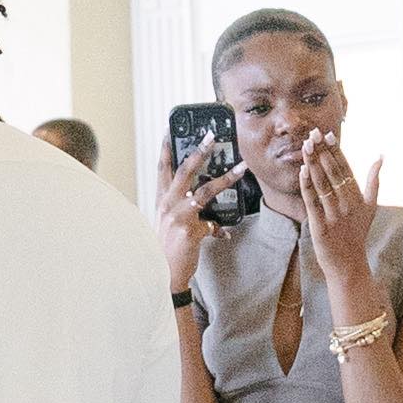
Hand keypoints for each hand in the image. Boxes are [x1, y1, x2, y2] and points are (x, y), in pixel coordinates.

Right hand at [154, 139, 214, 291]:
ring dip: (226, 178)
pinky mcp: (190, 231)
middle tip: (212, 136)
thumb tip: (204, 201)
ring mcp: (178, 216)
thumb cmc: (167, 247)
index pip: (162, 167)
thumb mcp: (170, 222)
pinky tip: (226, 233)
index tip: (171, 129)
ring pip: (205, 190)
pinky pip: (213, 224)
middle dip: (199, 151)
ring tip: (241, 167)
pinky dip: (220, 229)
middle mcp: (167, 204)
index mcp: (161, 199)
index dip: (166, 148)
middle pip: (184, 170)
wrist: (162, 274)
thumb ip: (185, 208)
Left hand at [293, 126, 380, 304]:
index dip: (336, 151)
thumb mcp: (370, 207)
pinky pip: (313, 203)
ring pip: (322, 185)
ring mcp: (335, 216)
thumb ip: (374, 181)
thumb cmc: (357, 233)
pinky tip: (302, 171)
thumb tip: (381, 156)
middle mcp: (348, 205)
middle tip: (312, 133)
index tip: (327, 134)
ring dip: (313, 164)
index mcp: (358, 198)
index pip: (345, 169)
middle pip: (333, 173)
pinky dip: (307, 186)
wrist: (348, 264)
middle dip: (322, 152)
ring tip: (306, 146)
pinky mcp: (321, 227)